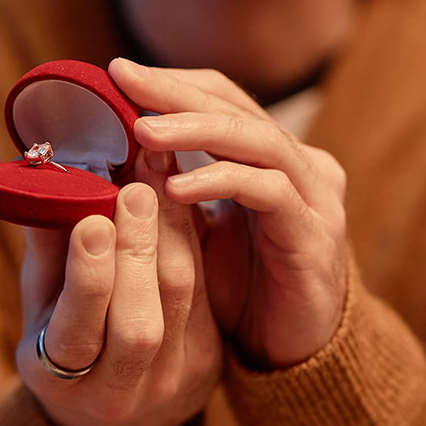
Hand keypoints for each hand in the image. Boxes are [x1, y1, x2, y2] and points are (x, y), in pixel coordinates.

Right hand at [16, 148, 221, 425]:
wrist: (116, 411)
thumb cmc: (65, 336)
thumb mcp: (39, 304)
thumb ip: (45, 252)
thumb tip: (48, 184)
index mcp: (59, 381)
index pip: (76, 334)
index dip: (87, 277)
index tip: (93, 221)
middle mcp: (117, 393)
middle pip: (138, 324)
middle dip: (138, 250)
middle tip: (136, 188)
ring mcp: (169, 381)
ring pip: (180, 300)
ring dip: (171, 234)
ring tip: (158, 180)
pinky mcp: (207, 362)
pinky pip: (204, 291)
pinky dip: (191, 241)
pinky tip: (181, 200)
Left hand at [108, 58, 347, 368]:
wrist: (287, 351)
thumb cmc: (238, 287)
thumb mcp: (197, 230)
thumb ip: (170, 188)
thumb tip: (110, 153)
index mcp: (270, 155)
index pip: (222, 98)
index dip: (172, 83)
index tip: (117, 73)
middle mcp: (300, 163)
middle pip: (235, 108)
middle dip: (176, 92)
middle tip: (123, 76)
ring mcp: (314, 194)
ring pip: (255, 139)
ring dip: (196, 130)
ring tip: (143, 130)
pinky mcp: (315, 232)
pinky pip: (267, 192)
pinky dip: (220, 181)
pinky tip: (174, 187)